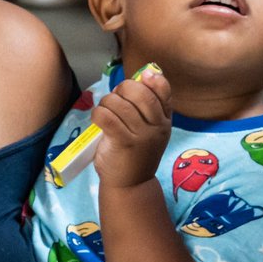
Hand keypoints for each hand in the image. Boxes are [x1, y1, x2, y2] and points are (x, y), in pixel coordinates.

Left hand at [92, 68, 171, 188]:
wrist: (131, 184)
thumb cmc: (135, 153)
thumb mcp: (148, 130)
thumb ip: (146, 108)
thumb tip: (140, 77)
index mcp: (165, 120)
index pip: (163, 90)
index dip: (152, 79)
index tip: (141, 77)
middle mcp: (157, 126)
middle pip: (140, 92)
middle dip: (122, 89)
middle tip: (115, 99)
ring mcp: (142, 135)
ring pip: (119, 103)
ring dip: (106, 102)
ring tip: (105, 112)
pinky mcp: (124, 142)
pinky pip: (107, 116)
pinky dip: (98, 113)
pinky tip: (97, 119)